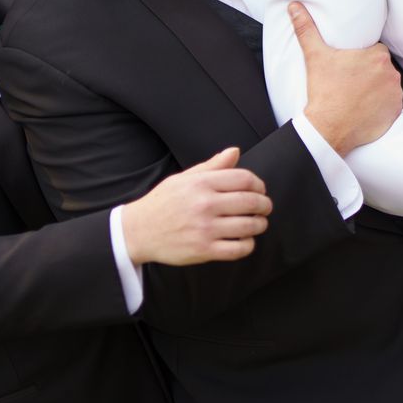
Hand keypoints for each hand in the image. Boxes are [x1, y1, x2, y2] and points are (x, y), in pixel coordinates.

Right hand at [121, 147, 271, 265]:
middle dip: (264, 205)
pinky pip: (238, 249)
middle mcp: (205, 204)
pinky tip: (245, 240)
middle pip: (251, 202)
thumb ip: (212, 166)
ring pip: (249, 226)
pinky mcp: (204, 250)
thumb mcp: (184, 178)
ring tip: (258, 223)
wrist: (138, 231)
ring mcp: (205, 228)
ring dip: (260, 224)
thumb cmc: (163, 202)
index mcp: (201, 183)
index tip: (260, 190)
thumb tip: (235, 152)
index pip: (244, 179)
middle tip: (265, 208)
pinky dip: (249, 245)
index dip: (259, 184)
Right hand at [291, 1, 402, 152]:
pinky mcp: (395, 111)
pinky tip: (367, 107)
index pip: (376, 51)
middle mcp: (391, 73)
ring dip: (378, 87)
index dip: (363, 58)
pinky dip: (383, 105)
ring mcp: (395, 94)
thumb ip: (306, 28)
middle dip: (370, 72)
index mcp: (377, 56)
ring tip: (358, 95)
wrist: (328, 128)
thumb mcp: (314, 56)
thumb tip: (294, 6)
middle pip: (382, 68)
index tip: (351, 67)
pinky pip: (392, 103)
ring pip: (388, 84)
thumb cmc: (323, 92)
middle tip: (352, 81)